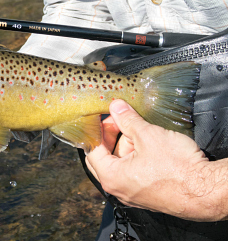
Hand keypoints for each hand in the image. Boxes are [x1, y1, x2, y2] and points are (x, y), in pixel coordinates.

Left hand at [86, 99, 227, 221]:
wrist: (207, 191)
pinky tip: (149, 144)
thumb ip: (128, 120)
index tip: (106, 117)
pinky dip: (136, 156)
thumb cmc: (178, 169)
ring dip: (126, 145)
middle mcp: (118, 189)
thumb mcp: (148, 136)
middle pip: (104, 157)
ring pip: (120, 164)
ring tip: (141, 130)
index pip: (92, 148)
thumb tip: (116, 107)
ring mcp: (132, 193)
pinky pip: (133, 172)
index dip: (98, 129)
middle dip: (111, 136)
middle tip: (121, 120)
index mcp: (111, 177)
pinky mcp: (146, 193)